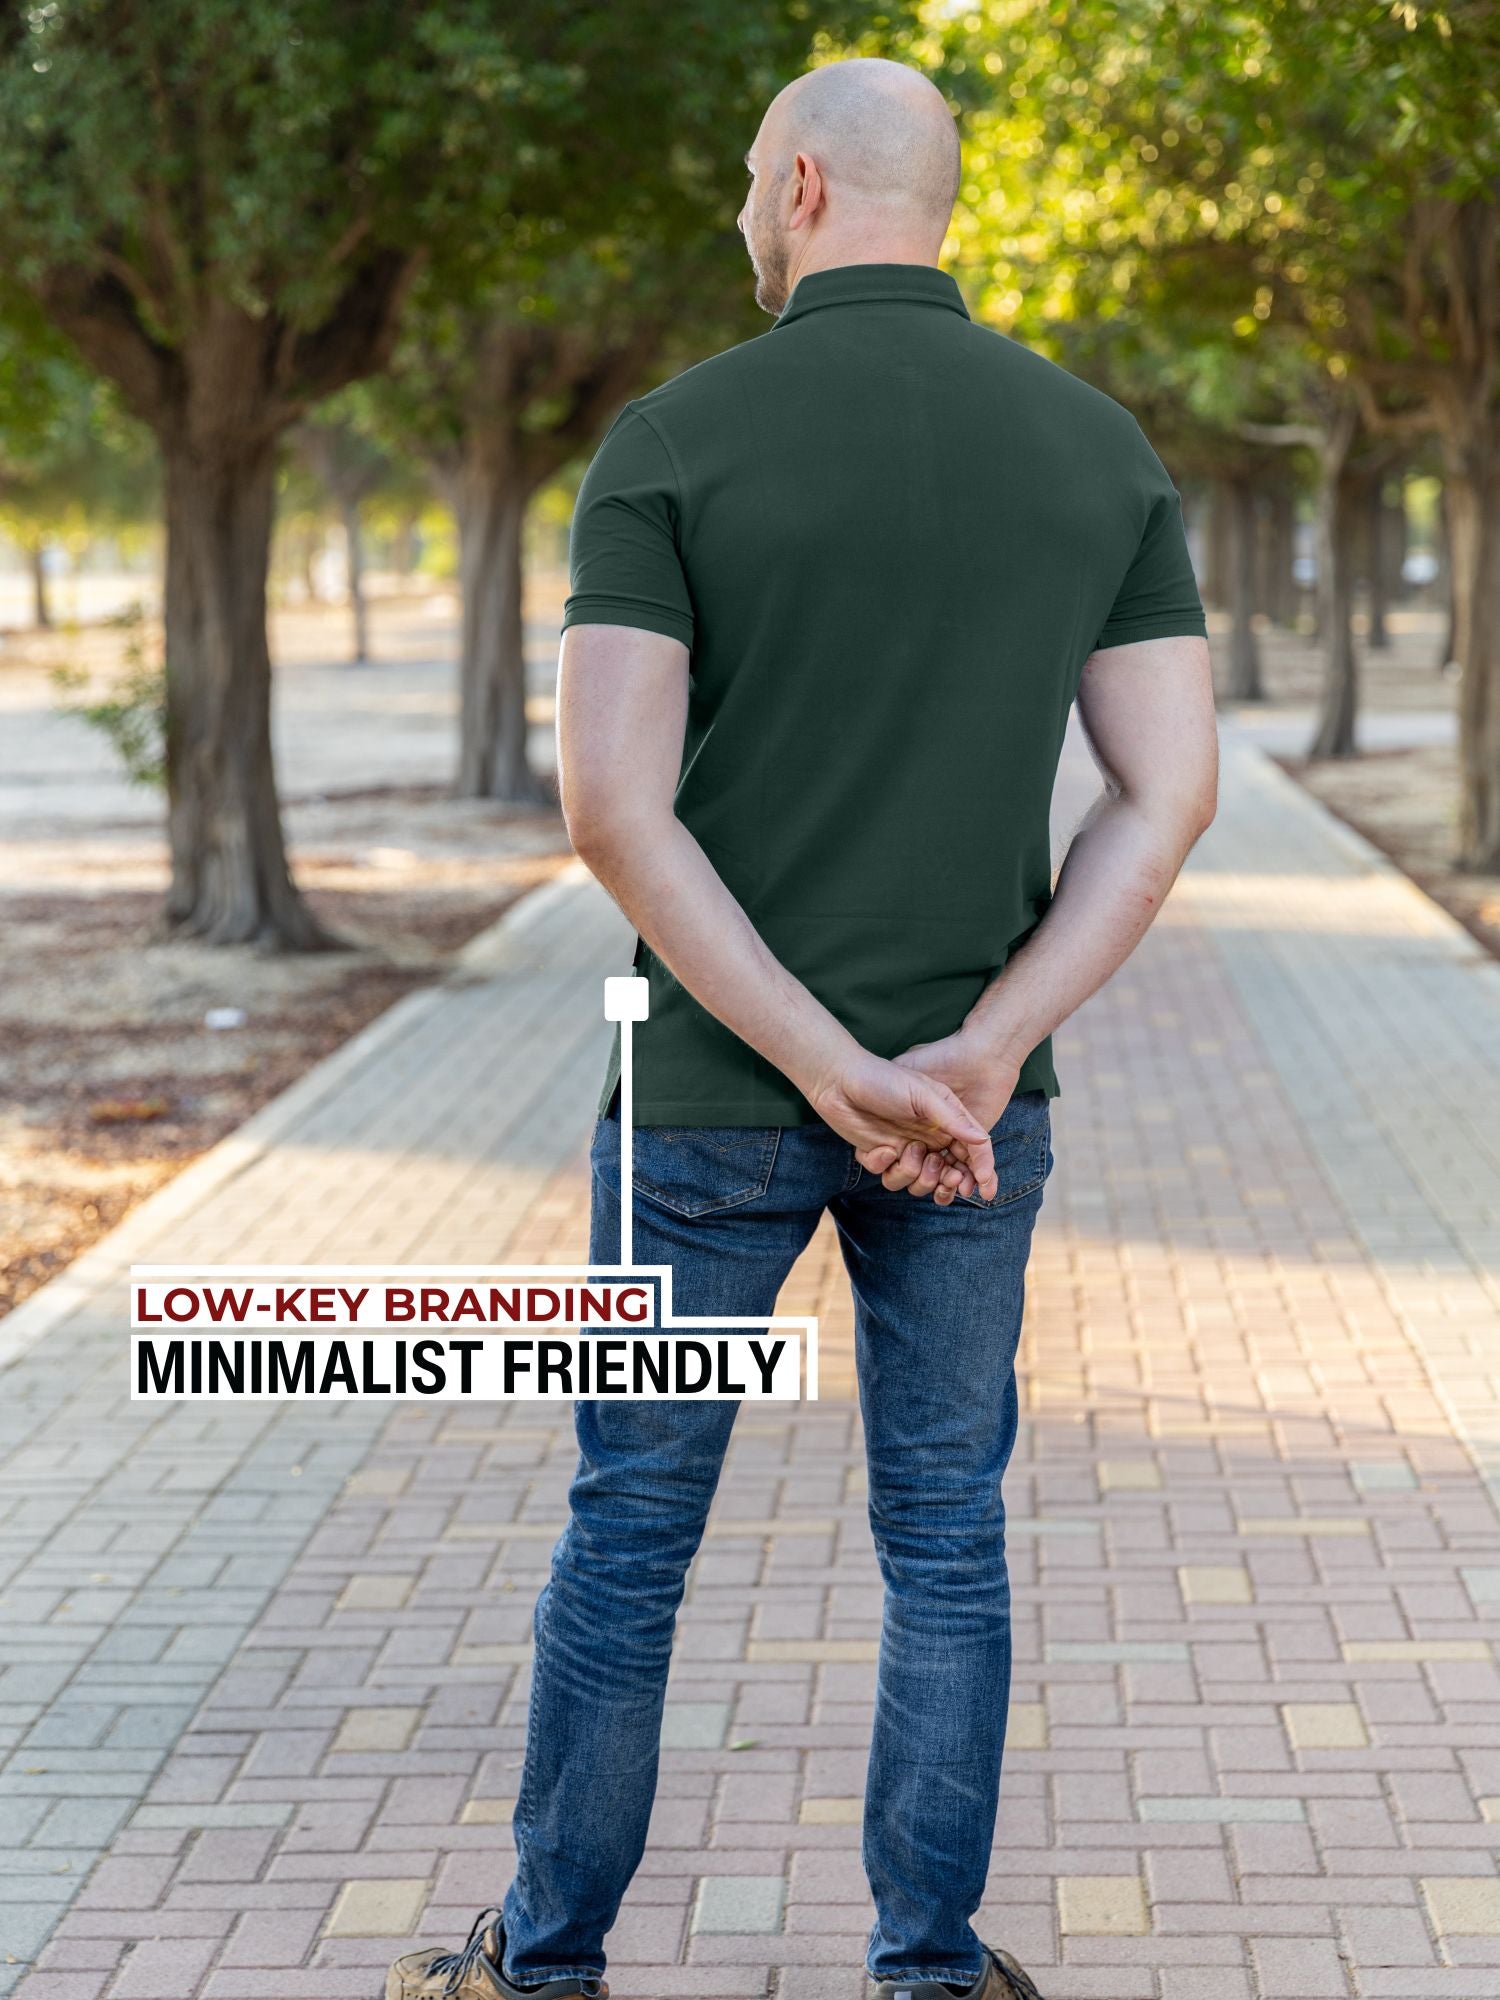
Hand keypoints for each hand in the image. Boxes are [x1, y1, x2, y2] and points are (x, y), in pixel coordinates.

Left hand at [857, 1030, 1020, 1201]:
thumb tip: (982, 1140)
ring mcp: (905, 1148)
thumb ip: (953, 1119)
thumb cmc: (884, 1080)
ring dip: (913, 1173)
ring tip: (907, 1150)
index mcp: (946, 1121)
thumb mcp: (923, 1094)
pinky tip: (878, 1148)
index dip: (981, 1171)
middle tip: (942, 1174)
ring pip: (918, 1182)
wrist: (839, 1080)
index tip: (983, 1188)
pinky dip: (884, 1165)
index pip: (972, 1151)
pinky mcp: (881, 1155)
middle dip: (946, 1180)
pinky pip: (888, 1177)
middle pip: (948, 1174)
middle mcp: (928, 1137)